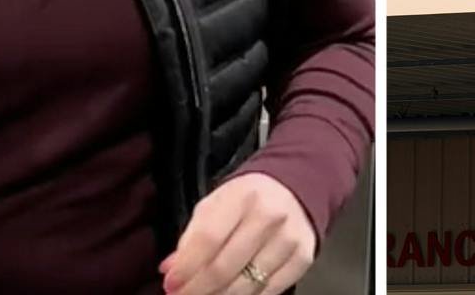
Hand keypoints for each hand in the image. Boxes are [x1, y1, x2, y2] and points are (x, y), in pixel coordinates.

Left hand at [162, 172, 317, 294]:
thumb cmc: (248, 199)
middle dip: (197, 289)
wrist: (295, 188)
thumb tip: (171, 270)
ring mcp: (289, 239)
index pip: (208, 239)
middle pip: (225, 267)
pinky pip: (270, 291)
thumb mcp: (215, 205)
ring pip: (247, 284)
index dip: (187, 267)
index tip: (171, 284)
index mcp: (243, 196)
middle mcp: (270, 216)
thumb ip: (192, 236)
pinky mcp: (303, 257)